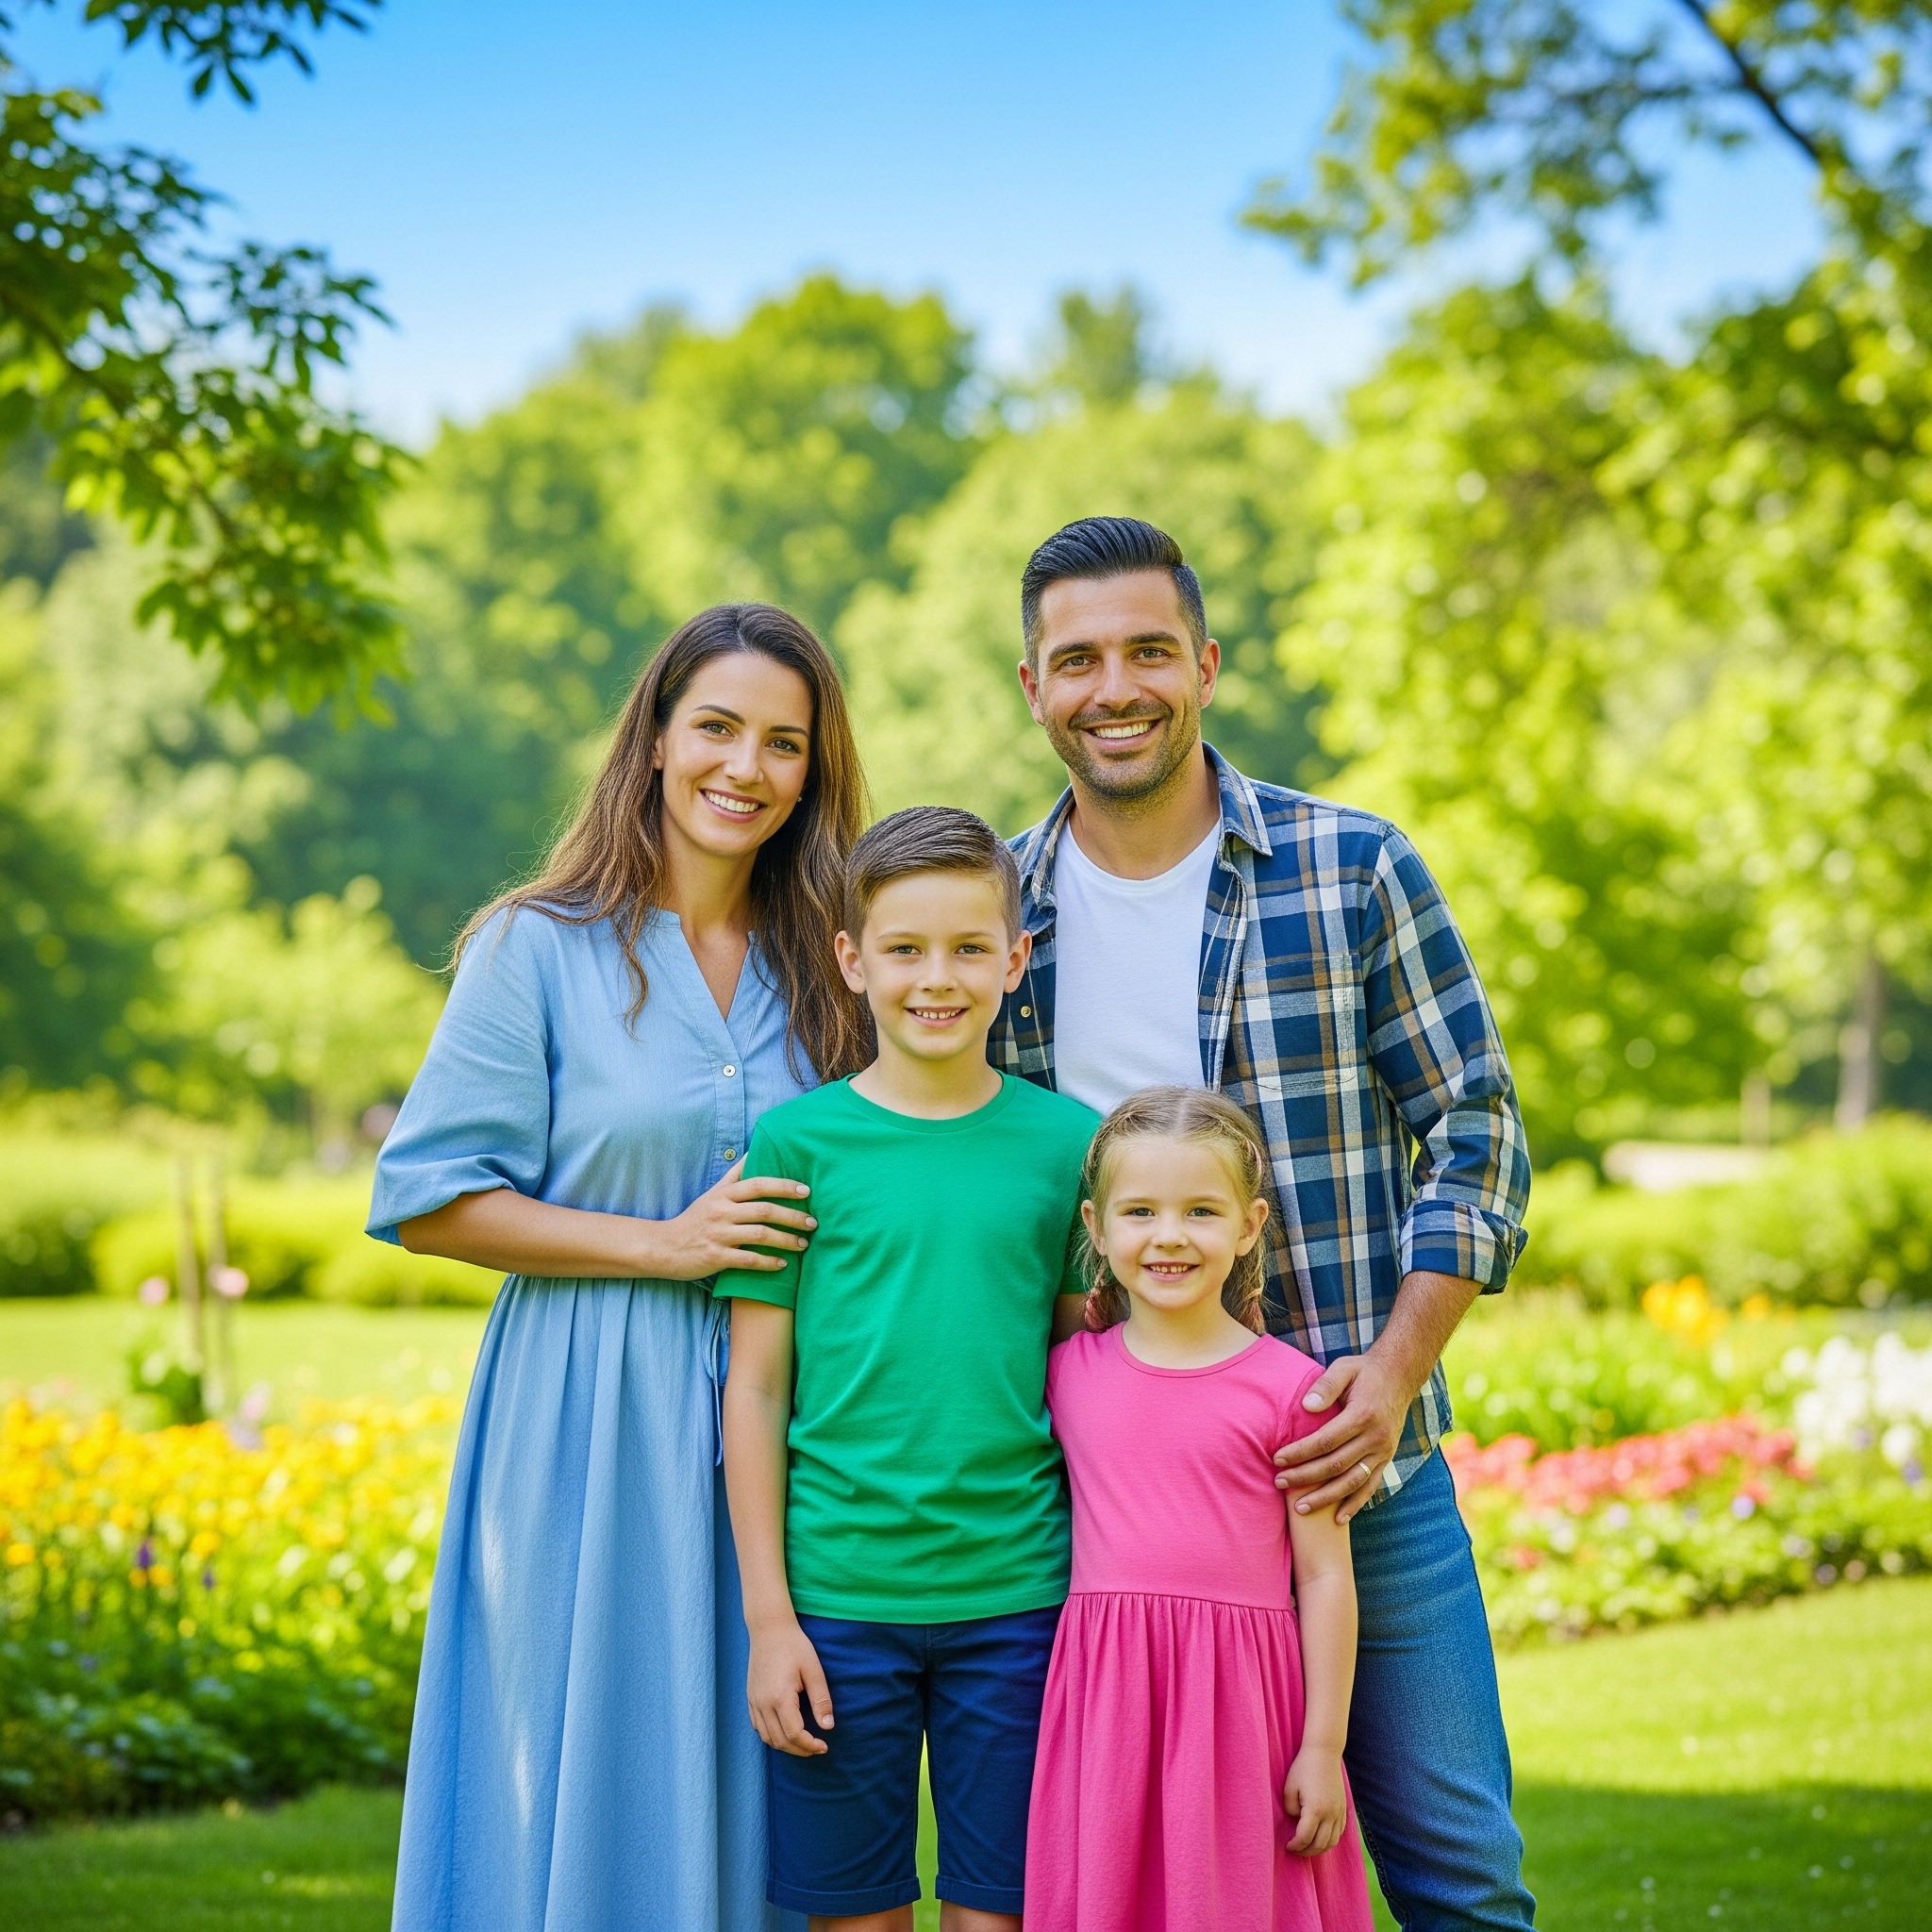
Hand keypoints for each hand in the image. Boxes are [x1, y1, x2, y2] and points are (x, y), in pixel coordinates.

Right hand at [659, 1162, 814, 1276]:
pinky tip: (782, 1264)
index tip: (806, 1191)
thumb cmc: (694, 1219)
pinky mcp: (716, 1257)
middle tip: (813, 1223)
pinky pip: (748, 1259)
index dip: (785, 1186)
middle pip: (765, 1210)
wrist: (664, 1247)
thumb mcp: (712, 1193)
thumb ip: (734, 1175)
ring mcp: (719, 1234)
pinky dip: (768, 1262)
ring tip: (803, 1244)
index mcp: (724, 1194)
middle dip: (793, 1216)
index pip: (759, 1184)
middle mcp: (722, 1211)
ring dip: (786, 1240)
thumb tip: (754, 1151)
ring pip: (760, 1235)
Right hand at [746, 1617, 832, 1756]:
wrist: (769, 1628)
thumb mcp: (813, 1670)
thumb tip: (828, 1727)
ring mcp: (754, 1701)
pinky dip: (771, 1736)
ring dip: (785, 1746)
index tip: (824, 1746)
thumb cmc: (794, 1645)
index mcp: (780, 1697)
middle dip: (799, 1750)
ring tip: (803, 1743)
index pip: (795, 1734)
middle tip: (816, 1749)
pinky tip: (785, 1731)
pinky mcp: (751, 1697)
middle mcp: (763, 1703)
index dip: (810, 1745)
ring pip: (767, 1737)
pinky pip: (758, 1726)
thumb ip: (821, 1700)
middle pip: (780, 1741)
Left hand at [1273, 1353, 1406, 1523]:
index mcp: (1363, 1415)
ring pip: (1352, 1482)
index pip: (1325, 1440)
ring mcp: (1383, 1451)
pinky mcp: (1387, 1459)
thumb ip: (1325, 1385)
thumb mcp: (1344, 1368)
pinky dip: (1355, 1504)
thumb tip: (1307, 1406)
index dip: (1300, 1452)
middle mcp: (1376, 1438)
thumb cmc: (1364, 1371)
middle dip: (1305, 1477)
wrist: (1400, 1376)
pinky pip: (1371, 1486)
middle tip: (1279, 1482)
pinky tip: (1338, 1519)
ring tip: (1300, 1508)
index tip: (1277, 1459)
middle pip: (1336, 1465)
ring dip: (1326, 1498)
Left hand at [1282, 1744, 1347, 1855]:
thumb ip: (1290, 1809)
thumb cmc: (1303, 1768)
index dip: (1295, 1846)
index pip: (1305, 1837)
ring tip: (1307, 1847)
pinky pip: (1340, 1832)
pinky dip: (1330, 1840)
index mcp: (1315, 1809)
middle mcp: (1330, 1814)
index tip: (1287, 1846)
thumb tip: (1296, 1822)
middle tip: (1295, 1850)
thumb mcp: (1289, 1787)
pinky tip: (1320, 1838)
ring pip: (1332, 1842)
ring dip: (1319, 1849)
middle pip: (1320, 1844)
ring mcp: (1339, 1812)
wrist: (1324, 1752)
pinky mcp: (1344, 1809)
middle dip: (1306, 1852)